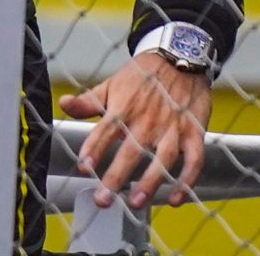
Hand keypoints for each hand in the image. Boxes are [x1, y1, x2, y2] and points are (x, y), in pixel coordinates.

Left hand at [61, 52, 211, 208]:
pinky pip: (193, 160)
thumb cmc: (142, 75)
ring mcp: (173, 127)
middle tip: (103, 199)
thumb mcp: (112, 84)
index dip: (94, 148)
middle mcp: (148, 120)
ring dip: (150, 182)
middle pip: (131, 151)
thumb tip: (64, 104)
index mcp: (124, 108)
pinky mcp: (195, 132)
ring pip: (162, 159)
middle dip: (116, 176)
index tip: (84, 167)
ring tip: (136, 202)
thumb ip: (89, 100)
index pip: (105, 130)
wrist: (180, 57)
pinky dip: (187, 181)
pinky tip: (176, 198)